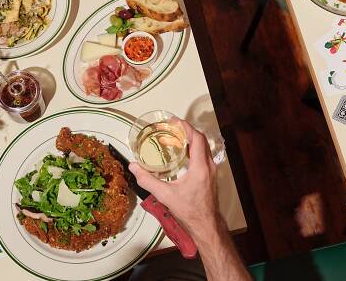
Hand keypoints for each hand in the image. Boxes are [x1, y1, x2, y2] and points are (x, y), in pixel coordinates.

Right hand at [129, 120, 218, 236]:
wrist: (205, 224)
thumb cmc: (189, 211)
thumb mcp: (165, 195)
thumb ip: (148, 180)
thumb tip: (134, 167)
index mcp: (200, 167)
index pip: (197, 139)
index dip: (186, 127)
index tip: (174, 122)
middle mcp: (209, 166)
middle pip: (201, 140)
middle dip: (187, 130)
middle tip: (172, 127)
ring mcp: (212, 170)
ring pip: (204, 147)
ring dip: (191, 139)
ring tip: (175, 137)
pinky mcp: (211, 175)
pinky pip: (204, 155)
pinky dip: (194, 149)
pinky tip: (182, 153)